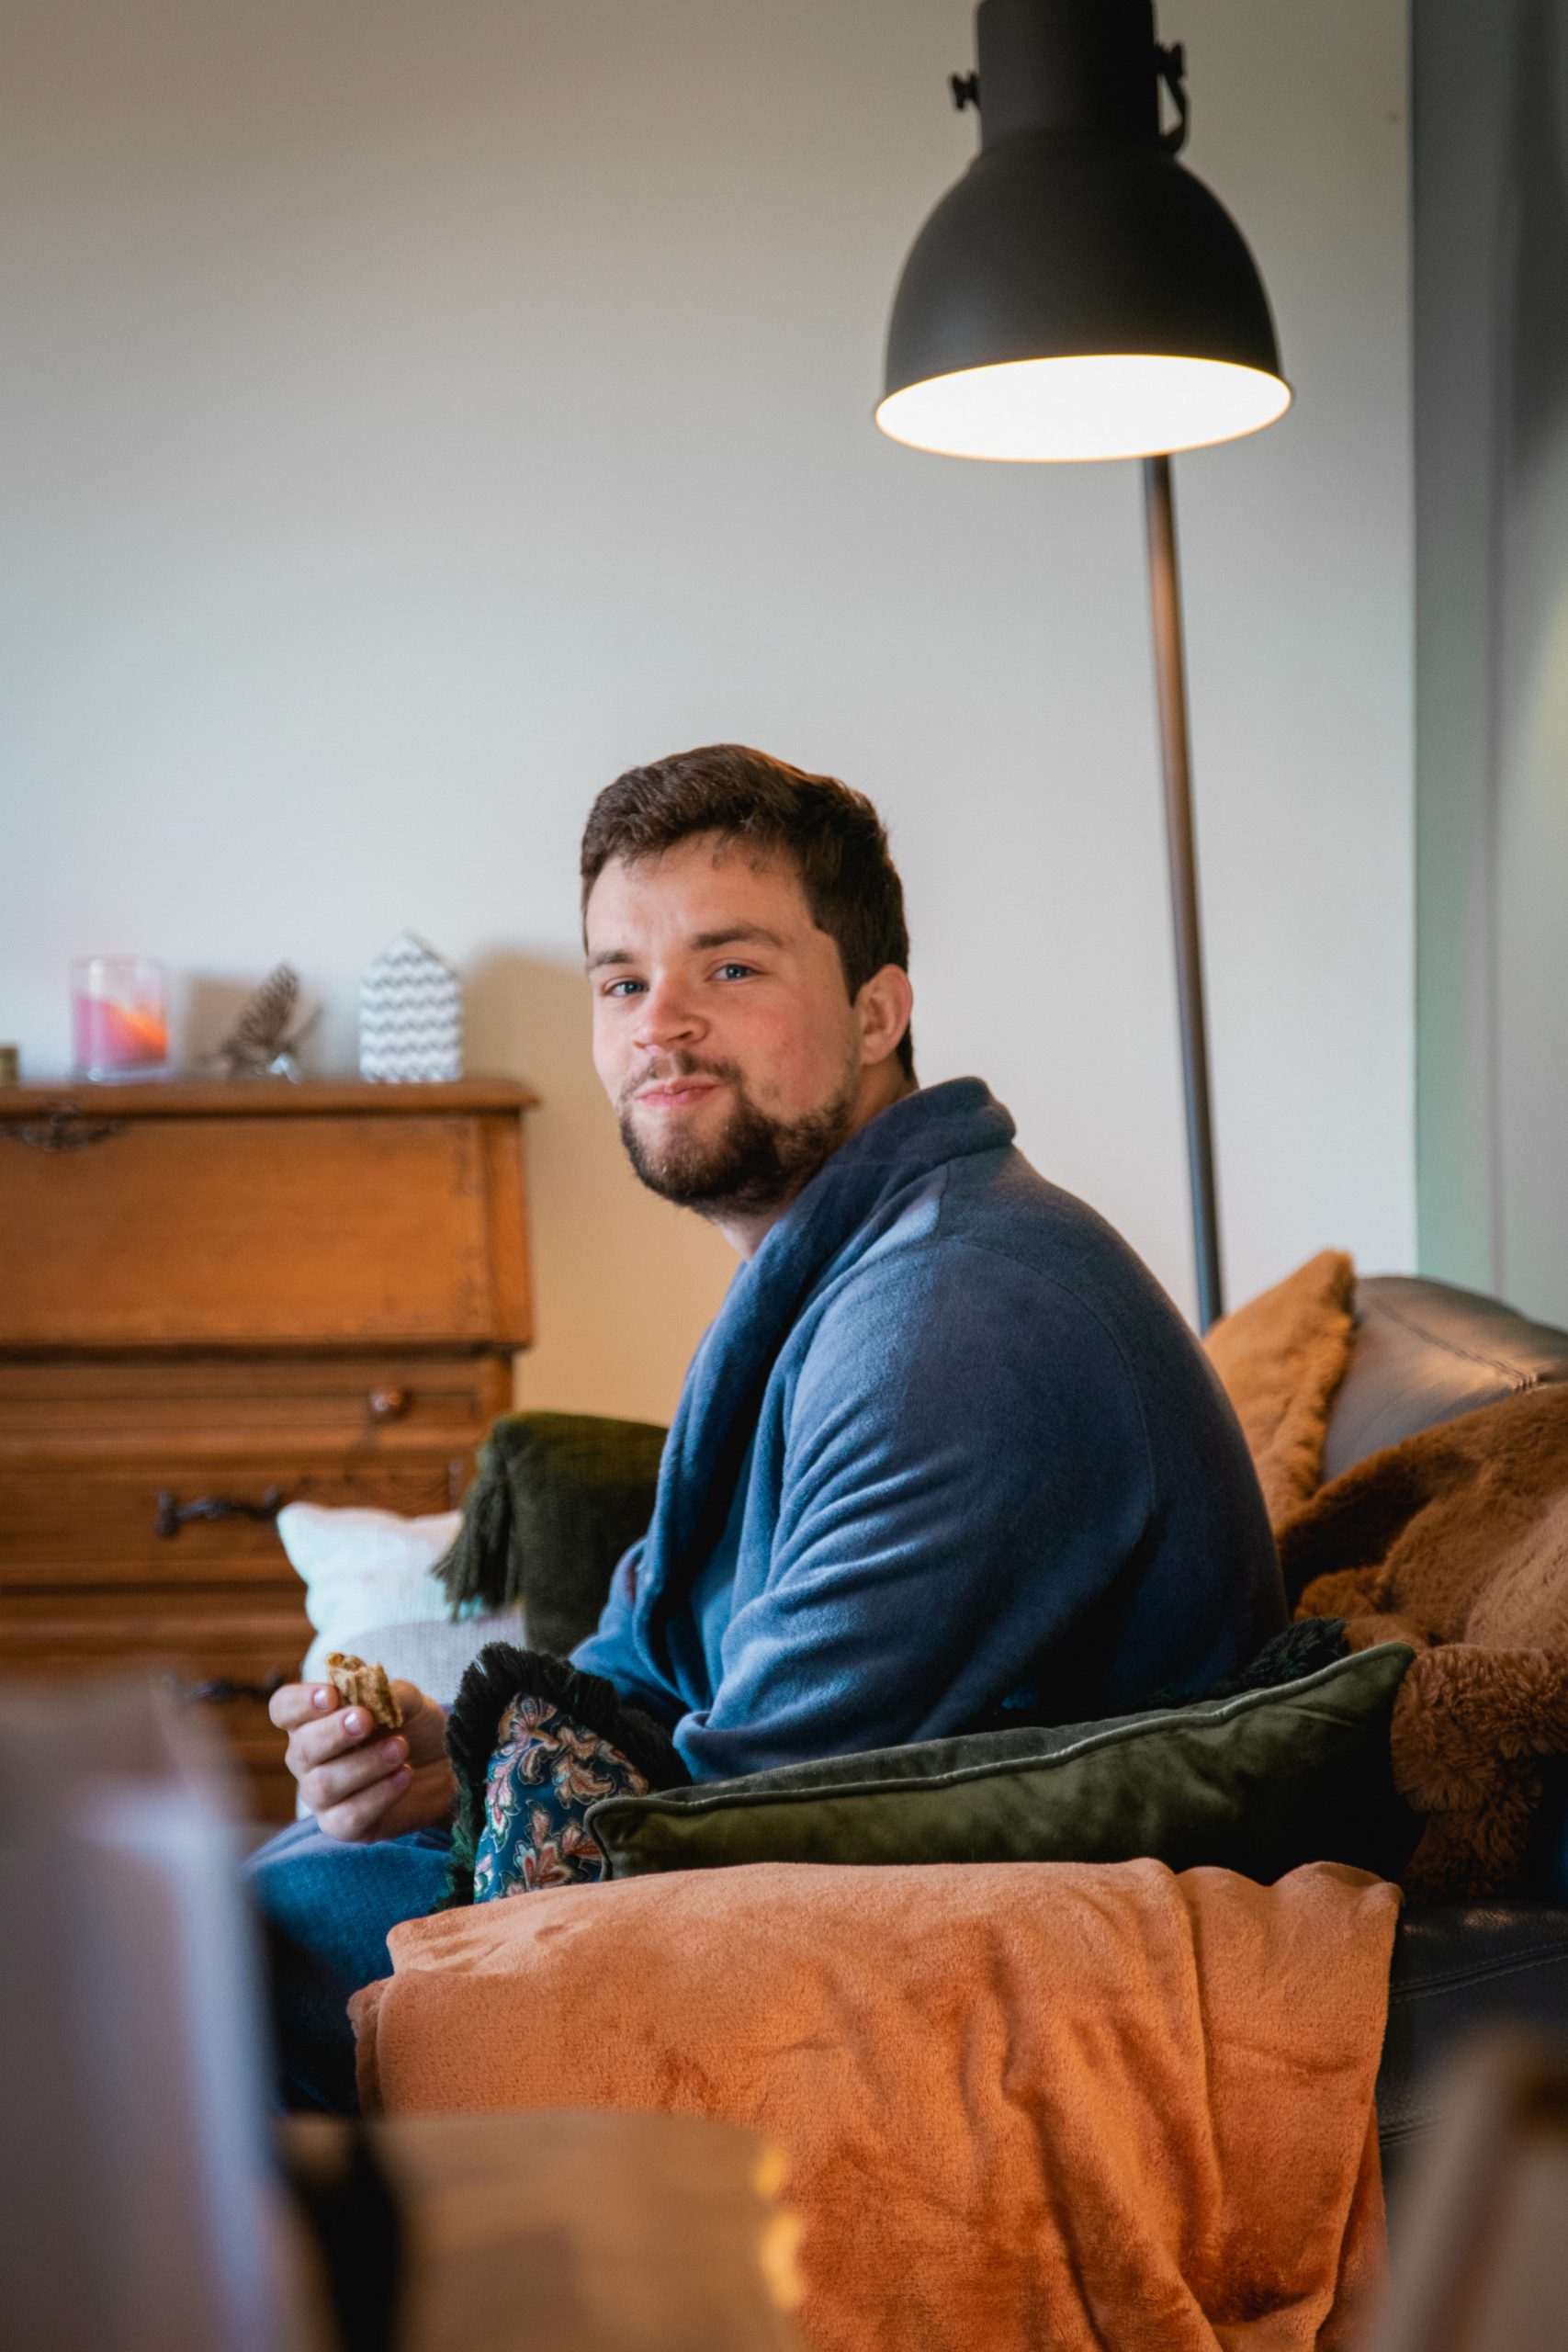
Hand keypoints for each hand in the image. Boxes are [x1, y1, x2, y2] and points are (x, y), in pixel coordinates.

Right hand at [269, 1678, 455, 1841]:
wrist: (443, 1767)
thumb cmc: (413, 1728)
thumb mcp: (407, 1702)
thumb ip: (388, 1692)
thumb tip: (372, 1690)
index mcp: (313, 1720)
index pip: (284, 1708)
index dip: (300, 1702)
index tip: (331, 1695)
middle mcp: (308, 1759)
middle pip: (300, 1749)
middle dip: (333, 1733)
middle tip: (365, 1720)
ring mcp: (321, 1796)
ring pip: (324, 1785)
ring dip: (364, 1763)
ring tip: (400, 1748)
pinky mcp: (342, 1825)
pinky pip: (348, 1816)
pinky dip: (379, 1794)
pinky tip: (403, 1775)